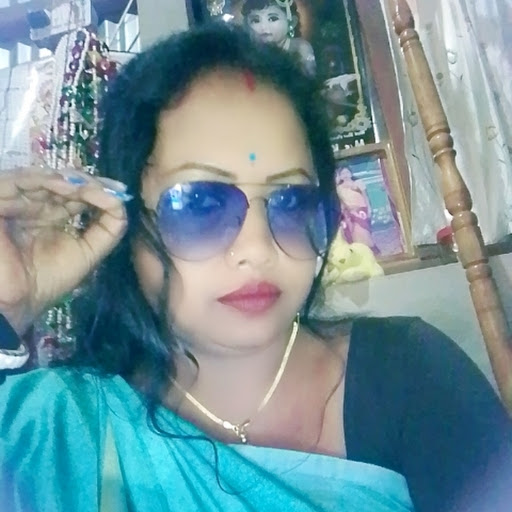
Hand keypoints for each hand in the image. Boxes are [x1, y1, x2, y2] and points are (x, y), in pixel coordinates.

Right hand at [0, 167, 128, 334]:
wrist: (15, 299)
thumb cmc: (48, 279)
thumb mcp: (89, 253)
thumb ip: (109, 229)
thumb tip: (121, 202)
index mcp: (51, 217)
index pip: (77, 195)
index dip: (98, 190)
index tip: (120, 190)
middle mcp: (34, 206)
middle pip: (64, 183)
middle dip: (89, 183)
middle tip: (108, 186)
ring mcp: (15, 201)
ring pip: (45, 178)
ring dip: (71, 181)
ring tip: (89, 188)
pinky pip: (20, 181)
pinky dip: (47, 180)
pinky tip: (69, 187)